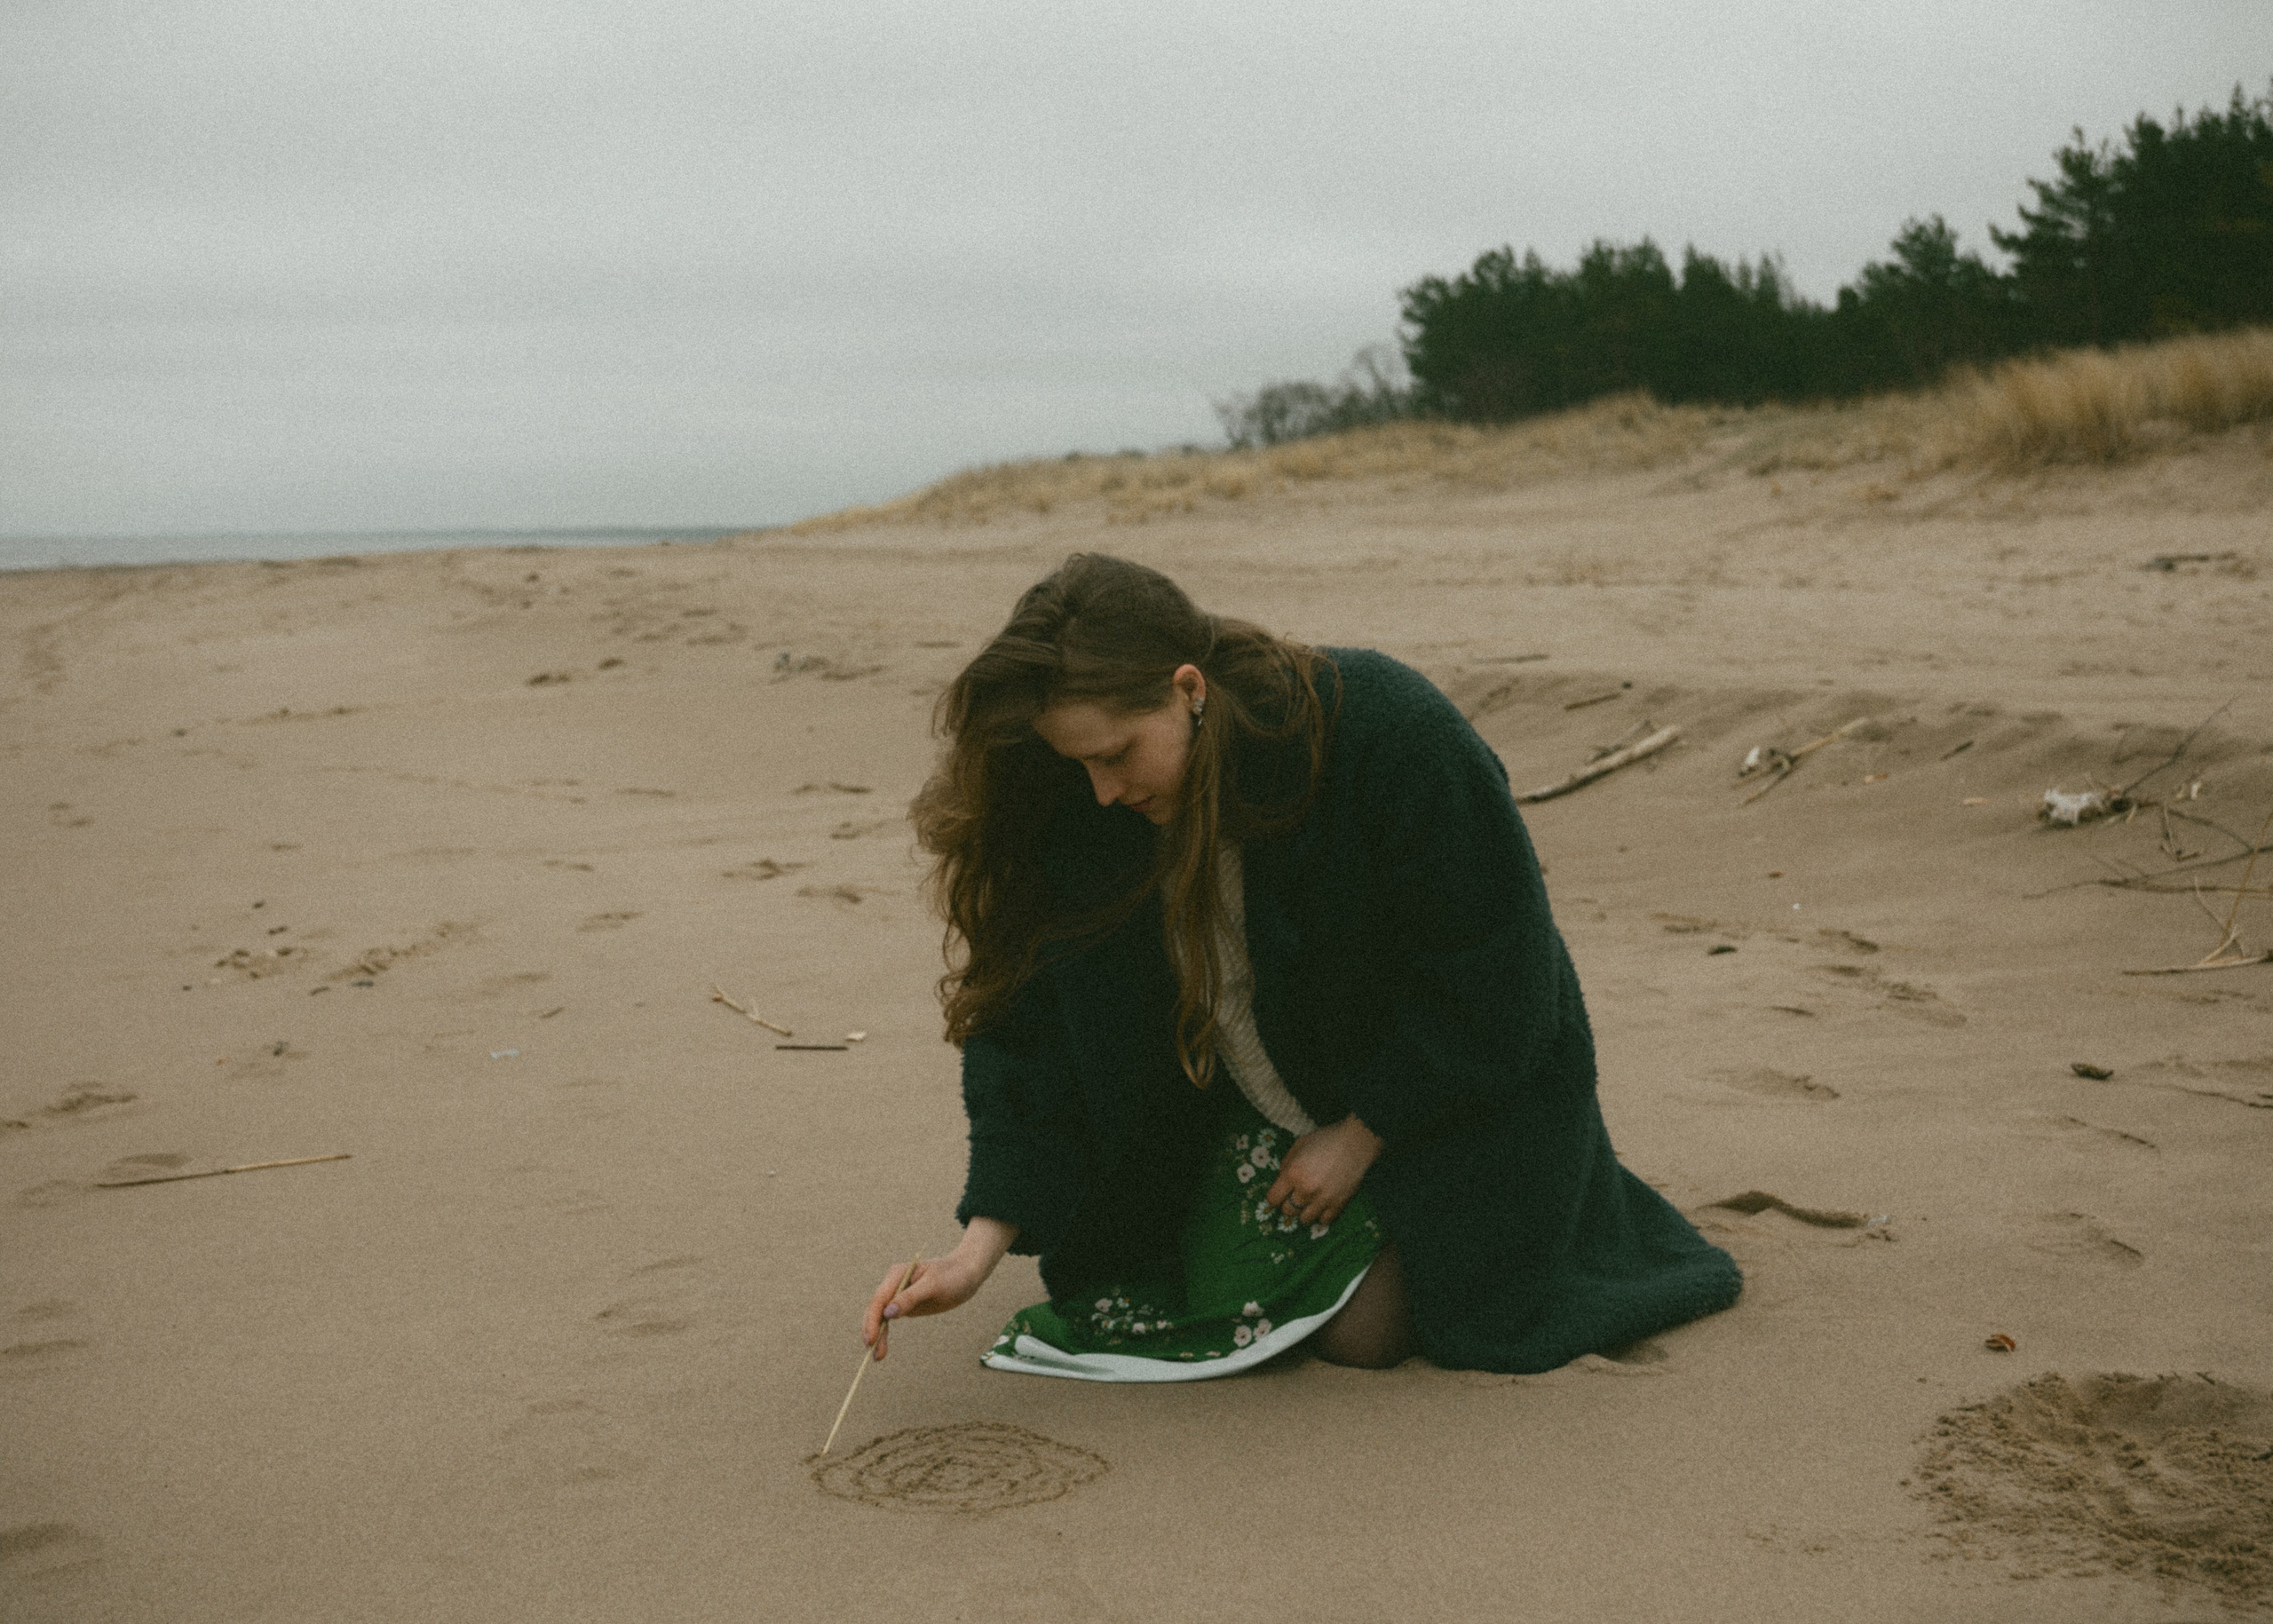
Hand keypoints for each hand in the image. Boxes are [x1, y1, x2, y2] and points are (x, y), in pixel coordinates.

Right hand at [861, 1217, 1016, 1359]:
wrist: (966, 1274)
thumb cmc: (952, 1276)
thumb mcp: (933, 1286)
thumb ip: (910, 1298)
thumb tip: (888, 1313)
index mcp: (897, 1274)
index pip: (879, 1299)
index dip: (873, 1320)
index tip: (871, 1339)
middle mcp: (893, 1284)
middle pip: (876, 1309)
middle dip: (872, 1330)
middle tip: (873, 1352)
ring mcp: (898, 1295)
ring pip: (880, 1316)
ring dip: (877, 1334)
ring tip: (878, 1356)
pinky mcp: (905, 1305)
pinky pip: (890, 1319)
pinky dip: (884, 1332)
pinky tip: (882, 1346)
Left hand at [1265, 1115, 1382, 1228]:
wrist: (1356, 1142)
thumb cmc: (1325, 1139)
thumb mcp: (1299, 1145)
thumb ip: (1286, 1163)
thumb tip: (1281, 1180)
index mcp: (1293, 1174)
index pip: (1273, 1199)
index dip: (1274, 1197)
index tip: (1279, 1194)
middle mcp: (1305, 1190)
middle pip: (1288, 1211)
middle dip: (1289, 1204)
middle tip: (1295, 1195)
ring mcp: (1323, 1200)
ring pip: (1305, 1219)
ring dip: (1304, 1211)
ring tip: (1310, 1201)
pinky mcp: (1339, 1204)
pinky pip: (1324, 1221)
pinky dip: (1322, 1215)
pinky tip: (1323, 1204)